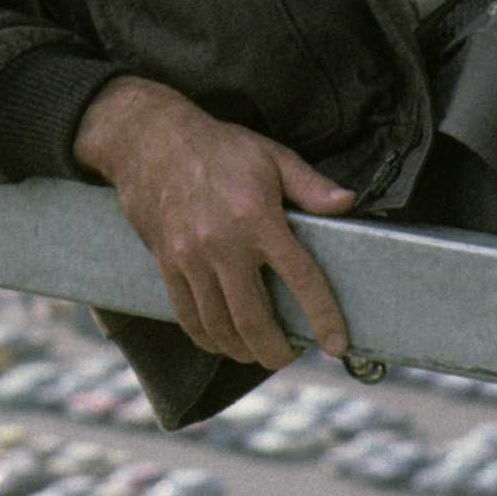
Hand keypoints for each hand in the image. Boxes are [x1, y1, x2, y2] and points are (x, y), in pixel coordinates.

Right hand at [71, 75, 356, 370]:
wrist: (150, 141)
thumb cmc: (217, 148)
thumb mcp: (272, 156)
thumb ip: (311, 185)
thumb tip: (347, 203)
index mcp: (257, 218)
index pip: (300, 277)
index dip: (323, 316)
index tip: (337, 344)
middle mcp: (223, 244)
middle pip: (252, 320)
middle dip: (276, 351)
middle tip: (292, 354)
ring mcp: (190, 258)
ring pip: (219, 327)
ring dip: (244, 351)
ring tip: (261, 351)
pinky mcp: (166, 265)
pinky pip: (188, 316)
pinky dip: (209, 339)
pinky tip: (224, 341)